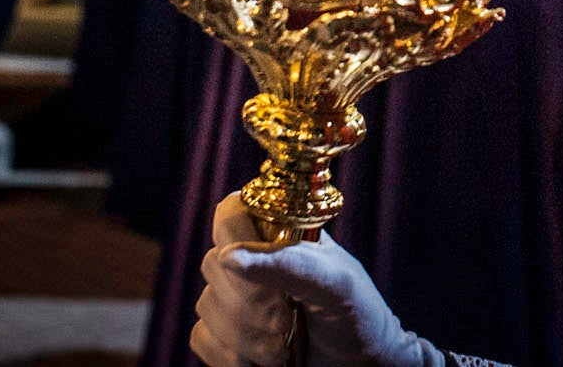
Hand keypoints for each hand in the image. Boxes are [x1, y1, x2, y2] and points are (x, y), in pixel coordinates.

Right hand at [192, 193, 445, 366]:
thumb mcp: (335, 283)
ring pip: (206, 304)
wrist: (362, 366)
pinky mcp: (226, 336)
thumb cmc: (358, 315)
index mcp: (281, 235)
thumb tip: (229, 256)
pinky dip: (226, 354)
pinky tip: (256, 362)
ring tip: (283, 349)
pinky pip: (200, 336)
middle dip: (251, 301)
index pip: (232, 212)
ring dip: (245, 335)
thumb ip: (289, 264)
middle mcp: (254, 262)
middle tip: (287, 321)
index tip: (267, 275)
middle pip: (214, 263)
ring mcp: (236, 299)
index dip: (237, 240)